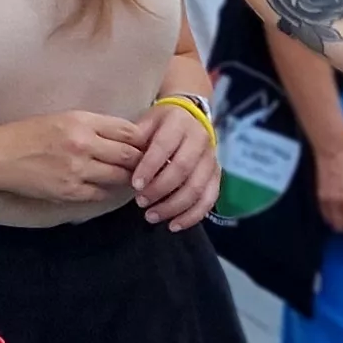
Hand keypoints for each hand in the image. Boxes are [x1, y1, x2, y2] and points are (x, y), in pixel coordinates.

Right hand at [0, 111, 145, 204]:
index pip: (127, 131)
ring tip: (132, 178)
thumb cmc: (29, 134)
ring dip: (128, 178)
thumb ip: (94, 126)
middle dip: (141, 161)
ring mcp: (77, 169)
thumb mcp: (63, 118)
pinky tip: (108, 188)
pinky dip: (108, 191)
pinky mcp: (70, 190)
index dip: (142, 140)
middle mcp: (83, 143)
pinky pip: (101, 193)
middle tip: (148, 166)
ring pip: (119, 176)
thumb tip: (125, 137)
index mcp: (82, 120)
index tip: (148, 145)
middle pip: (129, 155)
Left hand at [131, 100, 212, 228]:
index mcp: (179, 123)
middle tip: (140, 202)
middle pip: (182, 170)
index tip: (135, 184)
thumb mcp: (147, 120)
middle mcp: (200, 140)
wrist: (191, 117)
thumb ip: (136, 138)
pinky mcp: (217, 176)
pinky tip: (174, 225)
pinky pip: (209, 199)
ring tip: (151, 216)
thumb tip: (125, 160)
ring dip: (173, 207)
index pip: (164, 146)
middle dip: (159, 190)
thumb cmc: (162, 122)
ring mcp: (211, 159)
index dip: (150, 167)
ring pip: (197, 188)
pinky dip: (192, 216)